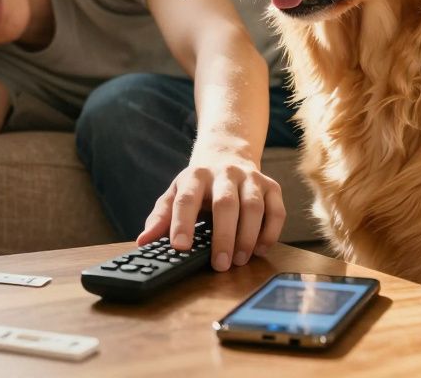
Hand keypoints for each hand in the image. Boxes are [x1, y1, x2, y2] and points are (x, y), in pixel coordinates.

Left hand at [136, 154, 285, 270]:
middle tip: (220, 265)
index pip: (187, 199)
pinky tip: (259, 249)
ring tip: (240, 260)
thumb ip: (161, 217)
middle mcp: (225, 173)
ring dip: (248, 236)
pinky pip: (276, 210)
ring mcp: (251, 178)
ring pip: (253, 206)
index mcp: (196, 176)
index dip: (182, 223)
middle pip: (225, 203)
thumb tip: (144, 241)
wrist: (227, 155)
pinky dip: (270, 232)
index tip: (179, 247)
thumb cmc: (199, 184)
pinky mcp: (271, 186)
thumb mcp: (175, 194)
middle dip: (223, 236)